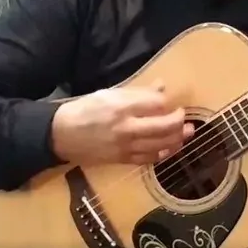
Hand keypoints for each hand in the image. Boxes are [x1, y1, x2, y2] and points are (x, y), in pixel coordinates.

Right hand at [51, 81, 194, 165]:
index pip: (156, 104)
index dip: (169, 104)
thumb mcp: (110, 93)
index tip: (174, 103)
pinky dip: (162, 154)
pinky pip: (148, 159)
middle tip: (186, 119)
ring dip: (177, 140)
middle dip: (179, 123)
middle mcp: (125, 128)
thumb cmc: (86, 109)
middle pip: (163, 127)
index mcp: (122, 107)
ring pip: (159, 145)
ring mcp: (124, 146)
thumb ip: (138, 92)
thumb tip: (162, 87)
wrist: (61, 135)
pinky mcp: (121, 160)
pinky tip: (170, 149)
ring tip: (186, 134)